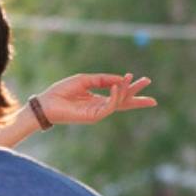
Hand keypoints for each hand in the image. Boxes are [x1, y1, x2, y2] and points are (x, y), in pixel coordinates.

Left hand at [35, 73, 155, 125]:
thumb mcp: (84, 80)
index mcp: (97, 99)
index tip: (144, 80)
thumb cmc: (61, 92)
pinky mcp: (92, 116)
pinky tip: (116, 87)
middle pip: (123, 103)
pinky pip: (109, 107)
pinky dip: (114, 97)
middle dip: (137, 96)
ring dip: (125, 91)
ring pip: (117, 103)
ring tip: (130, 79)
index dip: (131, 89)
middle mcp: (99, 107)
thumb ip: (102, 79)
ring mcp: (97, 113)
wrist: (46, 103)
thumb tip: (120, 79)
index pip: (118, 96)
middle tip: (150, 87)